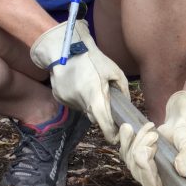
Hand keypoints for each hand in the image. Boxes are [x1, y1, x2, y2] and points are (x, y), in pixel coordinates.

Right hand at [30, 20, 128, 143]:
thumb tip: (126, 104)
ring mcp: (68, 101)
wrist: (64, 48)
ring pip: (84, 110)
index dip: (111, 134)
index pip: (104, 124)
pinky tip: (79, 84)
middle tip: (106, 102)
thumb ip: (122, 90)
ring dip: (90, 104)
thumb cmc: (93, 58)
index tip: (116, 137)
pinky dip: (79, 98)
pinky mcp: (59, 97)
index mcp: (95, 96)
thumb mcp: (114, 71)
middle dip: (102, 115)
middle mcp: (80, 102)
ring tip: (90, 85)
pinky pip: (74, 103)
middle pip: (94, 118)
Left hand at [118, 90, 185, 185]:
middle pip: (137, 171)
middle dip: (141, 150)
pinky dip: (126, 138)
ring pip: (130, 160)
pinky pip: (125, 151)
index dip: (146, 169)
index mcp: (170, 182)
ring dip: (136, 141)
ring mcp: (144, 168)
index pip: (151, 185)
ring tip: (150, 128)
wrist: (184, 125)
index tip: (150, 150)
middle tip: (154, 135)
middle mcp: (156, 179)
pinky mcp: (137, 157)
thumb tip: (185, 171)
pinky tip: (128, 127)